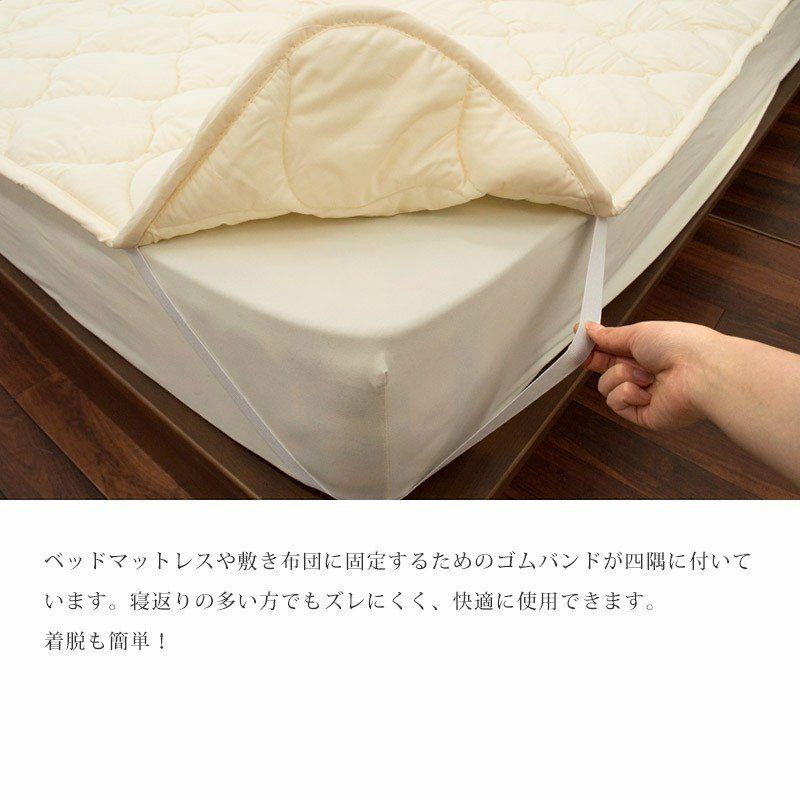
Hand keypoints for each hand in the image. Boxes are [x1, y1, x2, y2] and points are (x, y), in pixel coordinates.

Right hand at [581, 320, 720, 429]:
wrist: (702, 372)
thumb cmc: (681, 346)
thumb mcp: (638, 332)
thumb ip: (610, 336)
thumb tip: (590, 329)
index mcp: (646, 351)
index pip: (610, 351)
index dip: (594, 349)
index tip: (579, 343)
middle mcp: (644, 374)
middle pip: (606, 370)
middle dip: (600, 362)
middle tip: (593, 355)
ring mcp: (643, 395)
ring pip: (606, 387)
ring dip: (622, 376)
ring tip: (646, 374)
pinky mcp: (642, 414)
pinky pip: (616, 403)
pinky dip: (628, 394)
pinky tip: (647, 391)